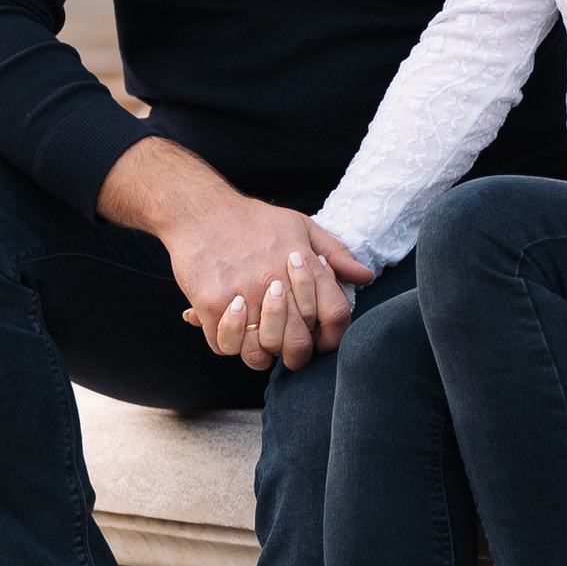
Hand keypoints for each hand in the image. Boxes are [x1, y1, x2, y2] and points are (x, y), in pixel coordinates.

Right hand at [94, 139, 371, 371]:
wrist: (201, 211)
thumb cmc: (254, 221)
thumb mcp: (300, 227)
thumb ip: (335, 253)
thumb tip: (365, 277)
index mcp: (303, 264)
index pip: (335, 314)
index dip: (334, 336)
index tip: (323, 341)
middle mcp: (275, 283)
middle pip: (298, 344)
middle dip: (297, 354)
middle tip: (288, 348)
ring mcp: (242, 296)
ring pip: (259, 354)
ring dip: (260, 352)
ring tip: (258, 337)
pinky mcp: (210, 304)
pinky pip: (223, 346)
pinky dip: (229, 343)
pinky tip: (233, 323)